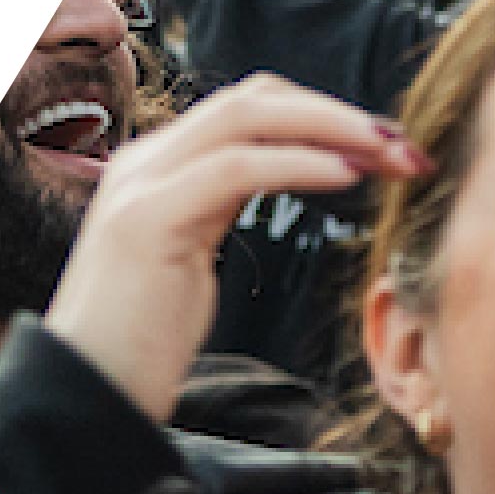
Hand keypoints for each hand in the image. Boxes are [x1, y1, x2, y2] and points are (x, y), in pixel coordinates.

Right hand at [41, 75, 425, 418]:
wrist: (86, 395)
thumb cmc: (143, 342)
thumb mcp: (190, 258)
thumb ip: (221, 209)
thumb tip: (285, 180)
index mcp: (157, 165)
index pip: (249, 107)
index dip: (324, 115)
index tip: (388, 149)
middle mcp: (146, 162)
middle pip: (255, 98)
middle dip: (340, 115)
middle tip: (408, 149)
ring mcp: (142, 185)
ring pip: (248, 116)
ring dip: (333, 130)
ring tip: (393, 157)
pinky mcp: (148, 220)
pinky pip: (235, 167)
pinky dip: (298, 164)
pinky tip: (345, 178)